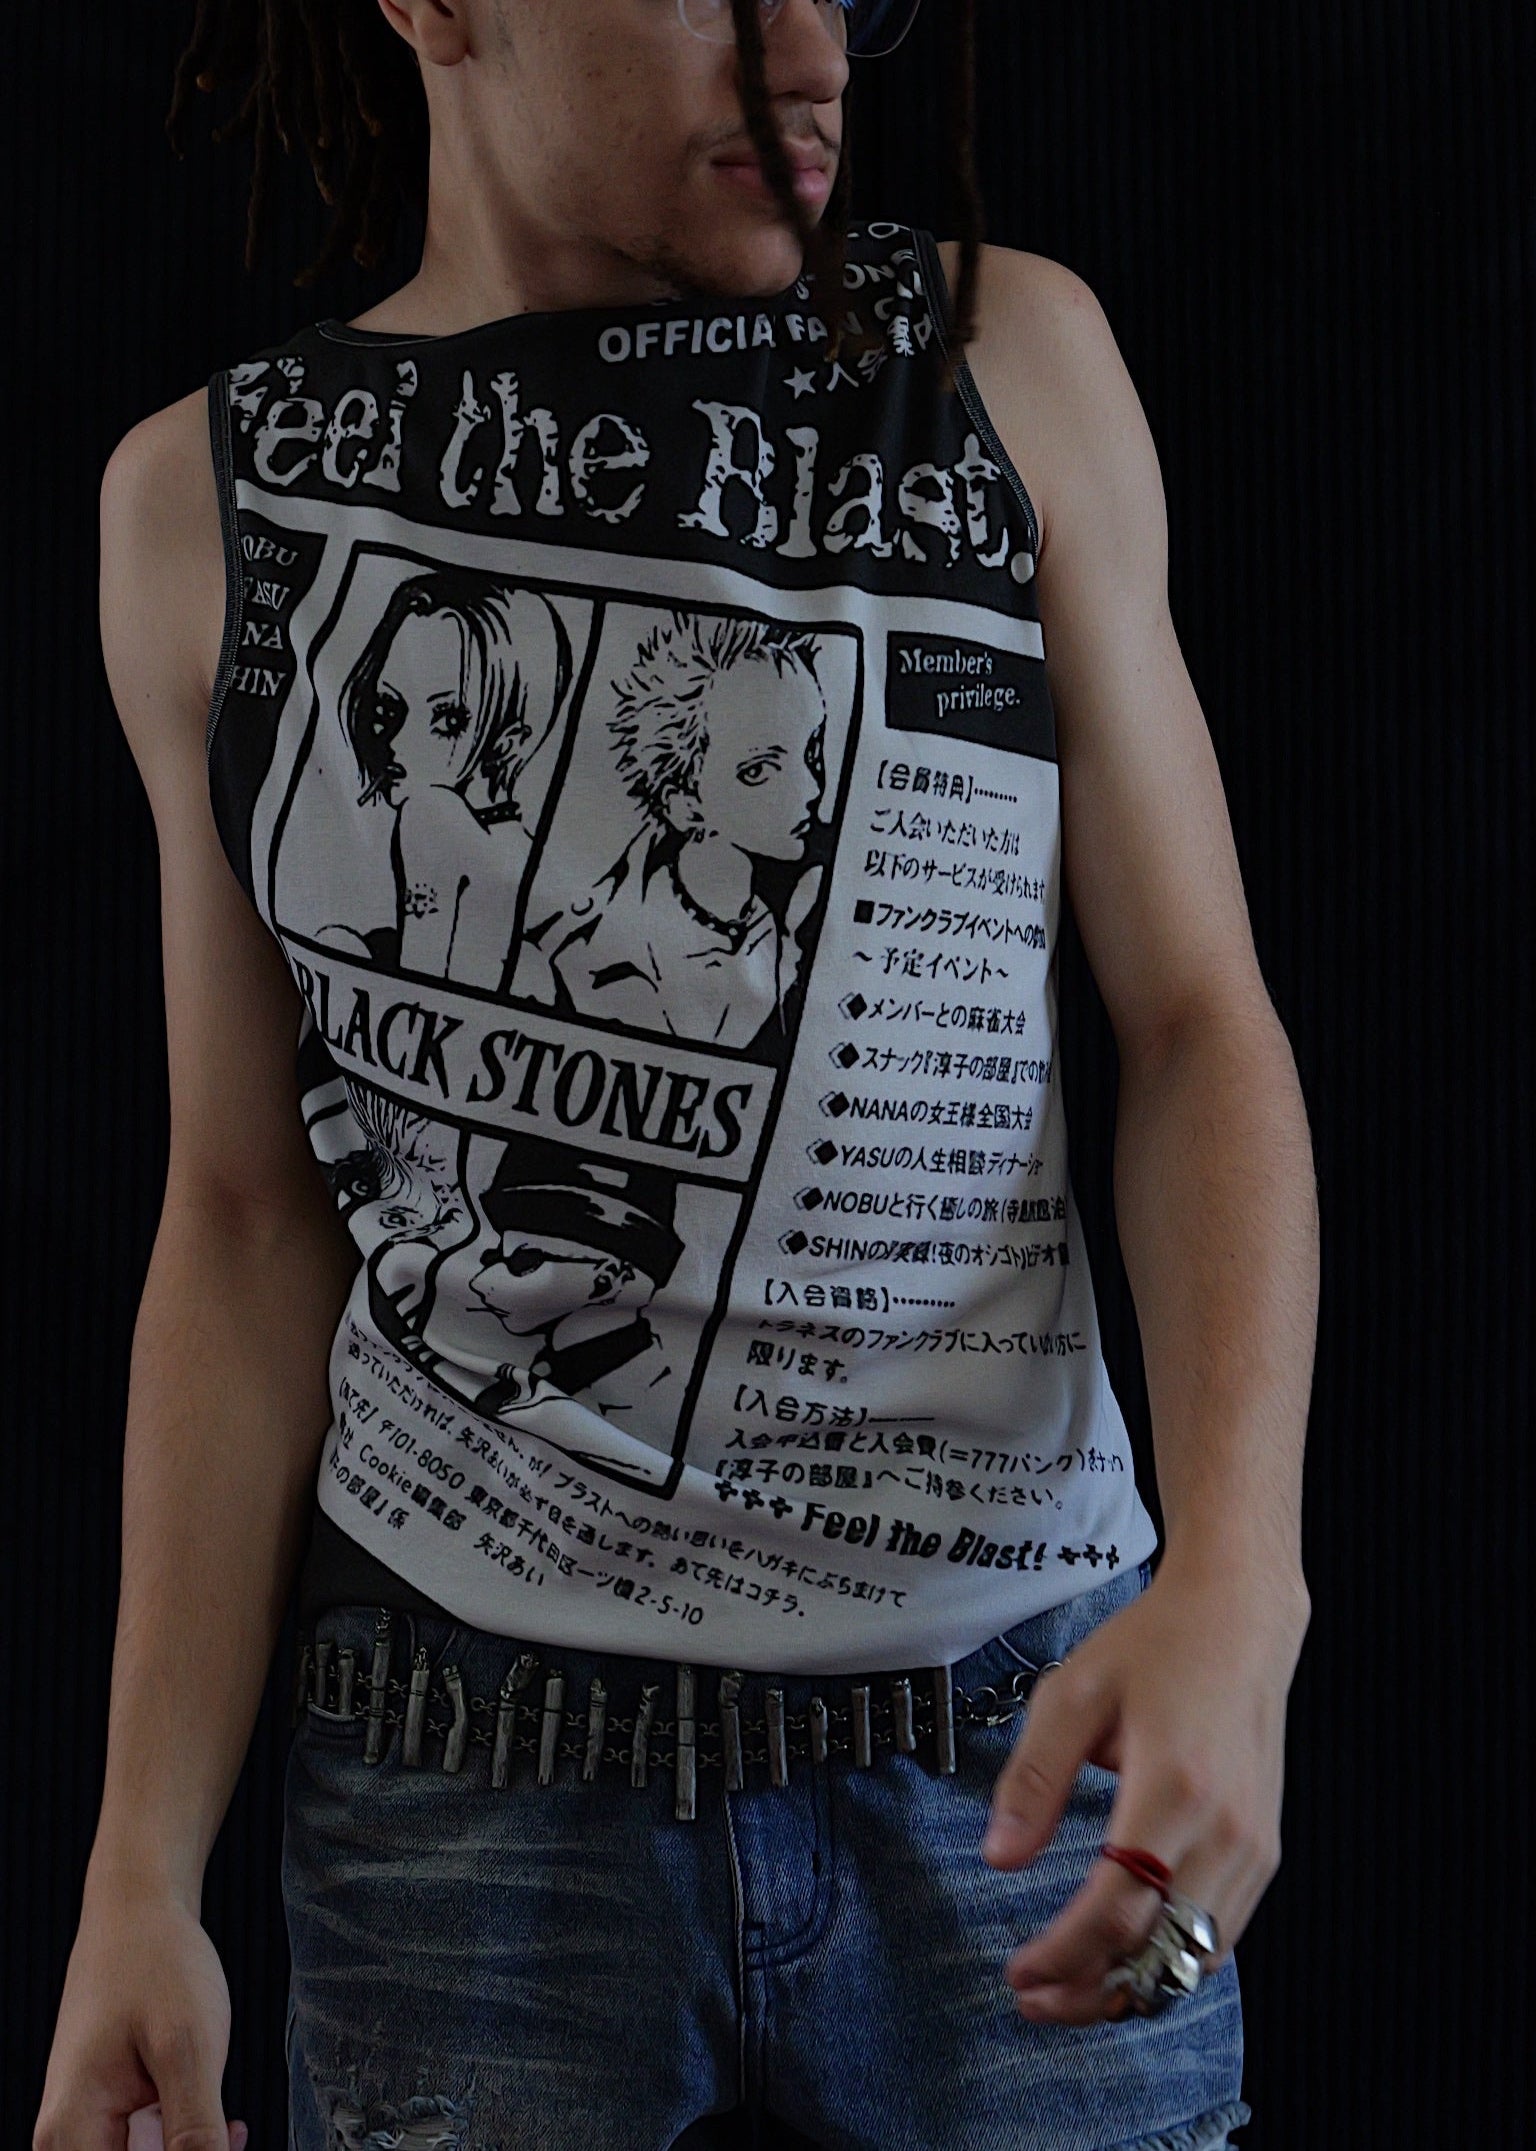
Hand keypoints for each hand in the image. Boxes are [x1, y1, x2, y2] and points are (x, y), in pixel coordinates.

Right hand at [33, 1869, 248, 2150]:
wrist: (138, 1909)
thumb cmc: (155, 1961)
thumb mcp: (188, 2045)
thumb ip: (195, 2129)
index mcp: (72, 2133)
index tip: (220, 2143)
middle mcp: (66, 2140)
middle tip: (231, 2134)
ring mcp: (82, 2127)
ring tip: (228, 2127)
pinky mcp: (102, 2114)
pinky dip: (180, 2142)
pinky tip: (214, 2118)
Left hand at [981, 1554, 1308, 2025]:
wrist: (1240, 1621)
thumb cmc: (1157, 1647)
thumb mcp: (1072, 1694)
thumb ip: (1032, 1780)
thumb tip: (999, 1858)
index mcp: (1173, 1789)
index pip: (1114, 1911)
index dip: (1061, 1956)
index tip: (1019, 1971)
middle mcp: (1225, 1831)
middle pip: (1158, 1954)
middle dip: (1089, 1992)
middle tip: (1033, 1998)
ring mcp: (1254, 1848)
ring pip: (1195, 1960)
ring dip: (1132, 1988)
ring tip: (1070, 1988)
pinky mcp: (1265, 1851)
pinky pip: (1221, 1936)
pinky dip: (1172, 1962)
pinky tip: (1125, 1957)